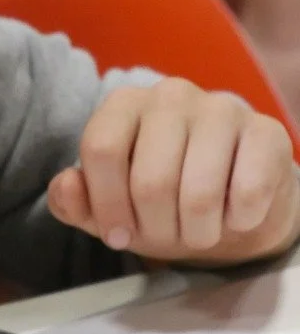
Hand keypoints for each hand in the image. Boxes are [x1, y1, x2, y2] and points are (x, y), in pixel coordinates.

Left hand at [48, 78, 299, 264]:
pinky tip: (233, 218)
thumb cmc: (159, 202)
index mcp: (123, 105)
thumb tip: (66, 185)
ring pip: (198, 192)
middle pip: (150, 179)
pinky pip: (247, 191)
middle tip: (165, 239)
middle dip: (155, 227)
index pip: (102, 149)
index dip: (107, 204)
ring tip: (197, 234)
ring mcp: (221, 108)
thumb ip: (72, 201)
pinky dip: (237, 222)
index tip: (117, 235)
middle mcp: (170, 95)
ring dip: (196, 232)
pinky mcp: (267, 132)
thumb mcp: (106, 208)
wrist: (231, 203)